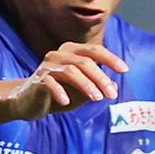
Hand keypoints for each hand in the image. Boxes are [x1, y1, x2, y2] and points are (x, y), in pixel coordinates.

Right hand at [11, 43, 128, 119]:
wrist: (29, 102)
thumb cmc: (60, 94)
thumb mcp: (82, 91)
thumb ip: (97, 86)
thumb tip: (115, 86)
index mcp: (72, 51)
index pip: (94, 50)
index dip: (110, 59)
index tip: (125, 70)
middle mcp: (60, 53)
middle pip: (85, 61)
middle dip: (101, 78)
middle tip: (112, 94)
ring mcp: (48, 65)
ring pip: (71, 70)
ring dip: (86, 84)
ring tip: (97, 99)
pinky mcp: (38, 79)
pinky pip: (51, 83)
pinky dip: (60, 92)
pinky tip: (67, 102)